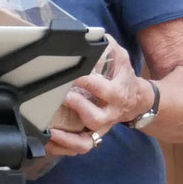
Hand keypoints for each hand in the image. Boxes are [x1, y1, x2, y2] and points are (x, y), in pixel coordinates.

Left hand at [45, 36, 152, 157]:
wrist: (136, 101)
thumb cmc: (123, 78)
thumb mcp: (121, 60)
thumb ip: (109, 48)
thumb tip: (94, 35)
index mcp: (117, 94)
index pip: (105, 90)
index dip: (90, 83)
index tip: (75, 74)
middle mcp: (109, 115)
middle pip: (95, 119)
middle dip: (78, 108)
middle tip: (64, 97)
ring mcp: (99, 129)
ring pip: (85, 142)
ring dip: (66, 139)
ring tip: (49, 131)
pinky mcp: (90, 136)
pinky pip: (77, 148)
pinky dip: (61, 147)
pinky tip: (47, 141)